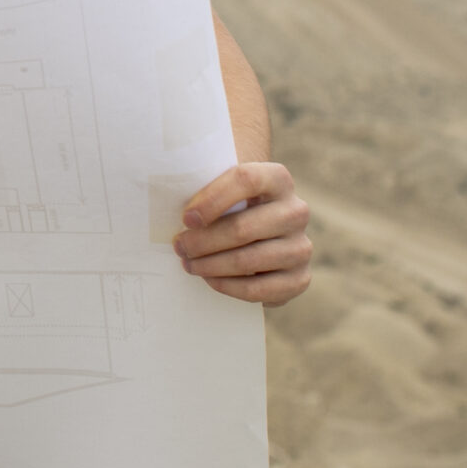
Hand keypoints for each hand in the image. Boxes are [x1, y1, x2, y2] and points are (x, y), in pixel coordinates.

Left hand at [175, 162, 311, 306]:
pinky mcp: (300, 278)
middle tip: (179, 246)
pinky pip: (259, 288)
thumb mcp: (220, 189)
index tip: (186, 218)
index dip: (212, 199)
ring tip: (189, 264)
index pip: (246, 180)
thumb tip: (165, 199)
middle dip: (203, 241)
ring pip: (249, 260)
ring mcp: (301, 246)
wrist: (259, 237)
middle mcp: (296, 211)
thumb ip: (202, 186)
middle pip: (243, 227)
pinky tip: (210, 279)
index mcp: (277, 179)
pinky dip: (229, 286)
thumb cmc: (228, 207)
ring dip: (211, 265)